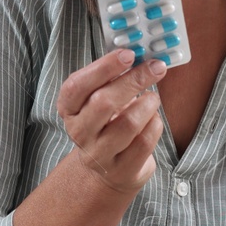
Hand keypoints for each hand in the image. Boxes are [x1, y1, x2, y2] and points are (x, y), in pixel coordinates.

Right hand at [56, 49, 166, 195]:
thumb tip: (140, 56)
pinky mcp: (122, 170)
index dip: (103, 68)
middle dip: (134, 80)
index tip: (128, 54)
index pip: (77, 86)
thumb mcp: (100, 100)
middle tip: (155, 67)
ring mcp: (99, 154)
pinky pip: (144, 142)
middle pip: (104, 102)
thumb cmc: (107, 124)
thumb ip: (112, 79)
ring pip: (128, 124)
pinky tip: (154, 119)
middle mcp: (79, 132)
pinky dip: (155, 124)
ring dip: (148, 104)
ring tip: (154, 98)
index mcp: (69, 109)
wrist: (107, 170)